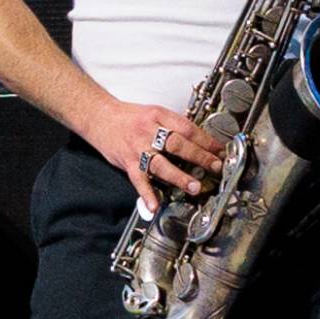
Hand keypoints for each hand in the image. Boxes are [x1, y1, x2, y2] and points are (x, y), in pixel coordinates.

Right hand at [94, 97, 221, 212]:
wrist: (99, 117)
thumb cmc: (129, 116)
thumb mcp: (154, 112)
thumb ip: (174, 126)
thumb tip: (199, 140)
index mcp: (159, 116)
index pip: (187, 128)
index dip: (206, 140)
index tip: (220, 150)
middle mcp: (149, 132)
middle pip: (177, 144)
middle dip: (199, 157)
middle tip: (215, 166)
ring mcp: (137, 148)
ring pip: (160, 164)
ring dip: (179, 177)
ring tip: (194, 187)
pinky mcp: (127, 163)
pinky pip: (139, 180)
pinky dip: (147, 194)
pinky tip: (155, 206)